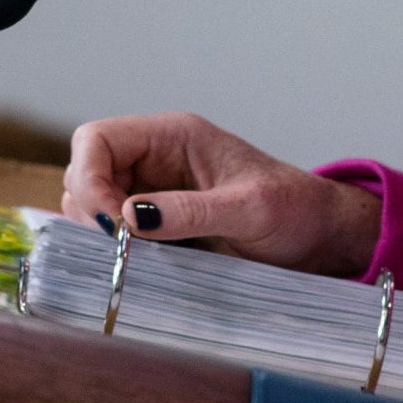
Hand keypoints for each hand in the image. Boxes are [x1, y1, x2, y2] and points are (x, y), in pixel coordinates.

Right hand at [61, 112, 382, 278]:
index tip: (107, 223)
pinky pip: (112, 231)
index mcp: (173, 135)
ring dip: (99, 233)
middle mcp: (154, 158)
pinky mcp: (156, 223)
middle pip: (85, 171)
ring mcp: (152, 190)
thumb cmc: (293, 208)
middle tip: (120, 249)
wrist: (318, 234)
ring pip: (92, 204)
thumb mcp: (249, 208)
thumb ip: (191, 211)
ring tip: (134, 259)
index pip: (97, 138)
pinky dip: (112, 250)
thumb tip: (129, 216)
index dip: (88, 177)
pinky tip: (136, 267)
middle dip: (90, 209)